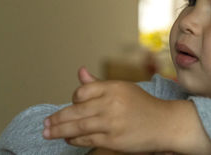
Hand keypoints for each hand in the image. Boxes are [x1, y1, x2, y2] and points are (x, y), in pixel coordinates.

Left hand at [42, 68, 173, 152]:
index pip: (82, 91)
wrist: (165, 123)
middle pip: (75, 110)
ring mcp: (112, 122)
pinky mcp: (113, 139)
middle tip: (45, 124)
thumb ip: (99, 84)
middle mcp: (111, 103)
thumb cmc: (143, 105)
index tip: (71, 104)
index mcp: (114, 88)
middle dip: (57, 118)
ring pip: (77, 126)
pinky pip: (87, 139)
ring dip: (59, 130)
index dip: (74, 98)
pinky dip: (74, 139)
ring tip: (48, 132)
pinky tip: (68, 138)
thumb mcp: (123, 89)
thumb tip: (80, 72)